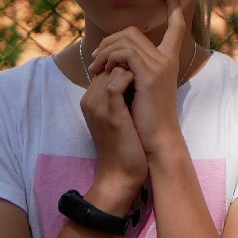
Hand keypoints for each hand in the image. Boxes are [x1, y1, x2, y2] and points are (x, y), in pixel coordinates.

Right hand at [80, 63, 148, 205]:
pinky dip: (132, 80)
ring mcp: (97, 106)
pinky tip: (145, 86)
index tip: (144, 72)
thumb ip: (120, 97)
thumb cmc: (125, 145)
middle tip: (148, 74)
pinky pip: (116, 83)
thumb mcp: (118, 116)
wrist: (121, 174)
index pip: (106, 67)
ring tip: (148, 81)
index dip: (125, 65)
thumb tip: (134, 77)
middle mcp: (90, 100)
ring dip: (133, 70)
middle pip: (108, 65)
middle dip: (129, 64)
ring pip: (112, 69)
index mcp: (90, 100)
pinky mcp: (109, 113)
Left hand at [87, 0, 191, 161]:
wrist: (156, 141)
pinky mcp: (150, 74)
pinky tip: (103, 71)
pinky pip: (125, 52)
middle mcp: (167, 59)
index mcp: (168, 61)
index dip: (174, 9)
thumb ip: (132, 70)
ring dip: (105, 50)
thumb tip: (112, 57)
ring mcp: (160, 65)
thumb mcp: (139, 89)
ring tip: (95, 68)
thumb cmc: (144, 119)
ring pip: (126, 39)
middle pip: (133, 31)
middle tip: (95, 60)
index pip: (176, 27)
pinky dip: (110, 57)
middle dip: (109, 41)